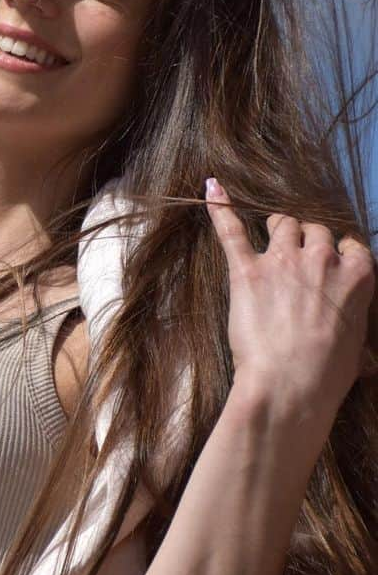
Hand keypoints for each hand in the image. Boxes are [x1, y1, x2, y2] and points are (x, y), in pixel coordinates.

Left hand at [204, 177, 375, 426]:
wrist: (289, 385)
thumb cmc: (327, 376)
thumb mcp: (357, 352)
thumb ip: (355, 335)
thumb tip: (364, 361)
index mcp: (358, 276)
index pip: (350, 244)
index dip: (337, 252)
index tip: (329, 262)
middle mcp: (323, 260)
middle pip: (315, 230)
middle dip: (306, 239)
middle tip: (295, 257)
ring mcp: (284, 261)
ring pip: (283, 223)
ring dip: (278, 227)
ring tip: (270, 234)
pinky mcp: (247, 270)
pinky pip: (232, 230)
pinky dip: (220, 208)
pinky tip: (212, 189)